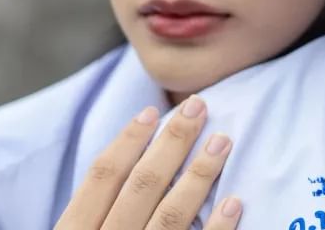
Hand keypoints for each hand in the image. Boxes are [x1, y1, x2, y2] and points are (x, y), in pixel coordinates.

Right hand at [54, 95, 241, 228]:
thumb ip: (92, 211)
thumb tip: (127, 162)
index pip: (102, 177)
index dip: (127, 140)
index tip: (151, 111)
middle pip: (141, 186)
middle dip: (172, 142)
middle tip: (198, 106)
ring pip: (170, 215)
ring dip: (199, 175)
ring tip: (222, 142)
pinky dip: (215, 228)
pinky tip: (232, 202)